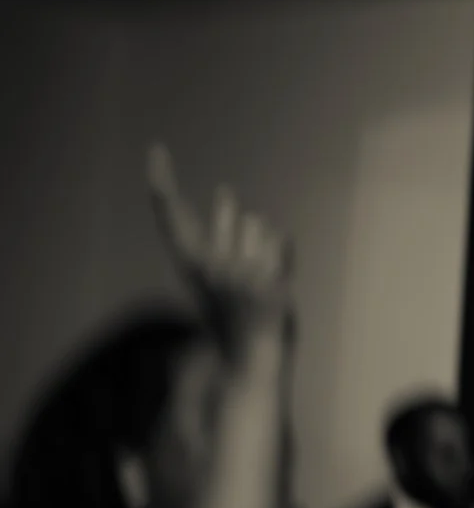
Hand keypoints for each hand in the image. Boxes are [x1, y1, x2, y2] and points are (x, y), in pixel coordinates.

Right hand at [147, 145, 290, 344]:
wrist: (248, 358)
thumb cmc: (232, 310)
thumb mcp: (216, 268)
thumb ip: (219, 230)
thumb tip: (226, 191)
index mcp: (192, 264)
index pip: (172, 218)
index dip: (162, 184)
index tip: (156, 149)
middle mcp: (213, 268)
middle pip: (237, 216)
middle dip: (244, 225)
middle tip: (242, 262)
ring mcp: (243, 277)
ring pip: (263, 226)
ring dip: (265, 246)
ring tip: (258, 278)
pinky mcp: (272, 288)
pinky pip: (283, 241)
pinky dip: (283, 255)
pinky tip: (274, 282)